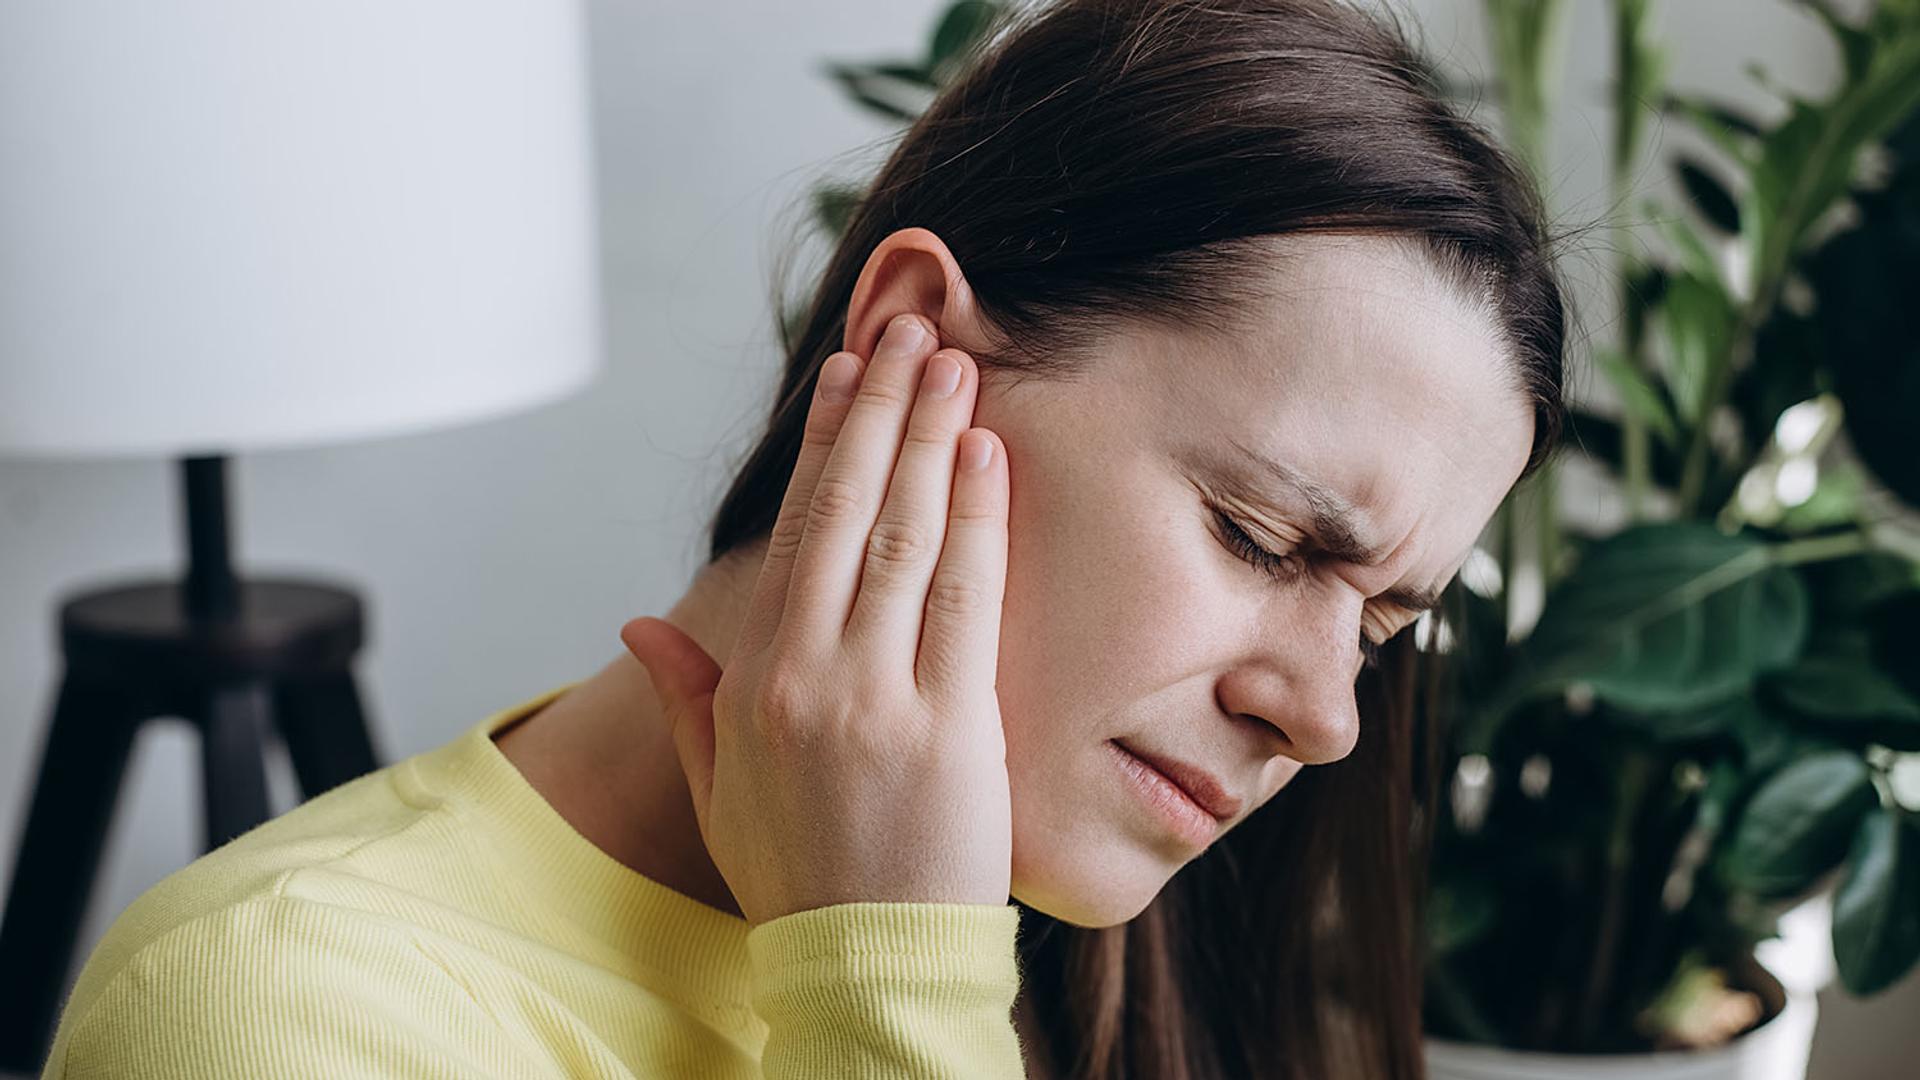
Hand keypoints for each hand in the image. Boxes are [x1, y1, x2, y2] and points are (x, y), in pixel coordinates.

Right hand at [619, 313, 1012, 923]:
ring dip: (931, 440)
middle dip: (881, 411)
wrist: (866, 965)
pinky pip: (967, 598)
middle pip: (851, 512)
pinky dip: (976, 519)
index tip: (844, 375)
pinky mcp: (953, 724)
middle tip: (910, 332)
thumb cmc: (797, 872)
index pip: (796, 534)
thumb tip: (641, 616)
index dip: (823, 445)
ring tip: (955, 364)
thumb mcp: (718, 786)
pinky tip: (985, 457)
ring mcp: (881, 696)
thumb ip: (684, 695)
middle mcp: (811, 674)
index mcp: (756, 681)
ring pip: (907, 538)